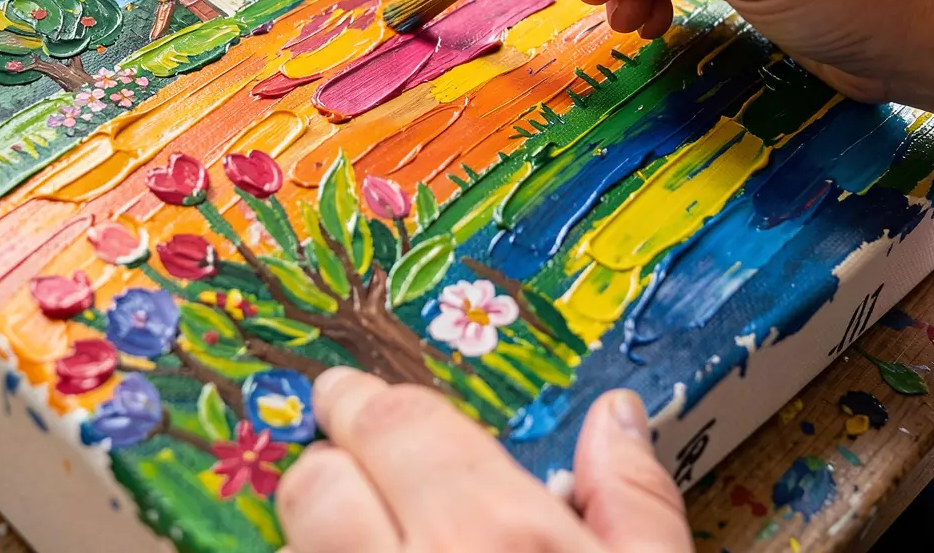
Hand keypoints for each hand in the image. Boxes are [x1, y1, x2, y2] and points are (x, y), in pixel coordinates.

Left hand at [277, 367, 692, 551]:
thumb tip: (617, 417)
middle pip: (314, 487)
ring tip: (365, 532)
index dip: (366, 403)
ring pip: (295, 549)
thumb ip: (638, 503)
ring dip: (318, 533)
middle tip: (346, 457)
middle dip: (327, 460)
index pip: (397, 427)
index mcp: (497, 538)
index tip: (353, 395)